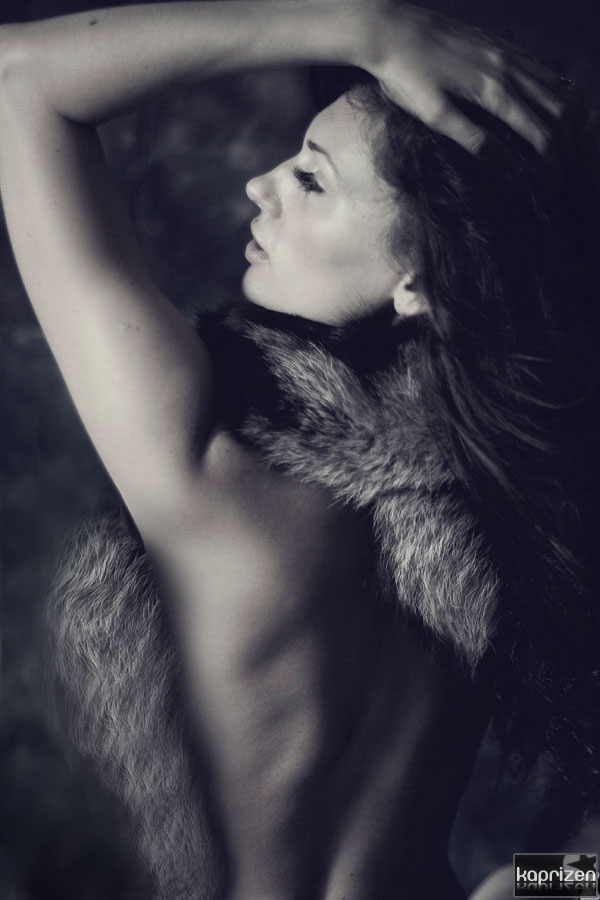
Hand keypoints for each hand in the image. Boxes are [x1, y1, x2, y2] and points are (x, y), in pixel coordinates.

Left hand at [355, 0, 567, 154]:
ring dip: (571, 118)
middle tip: (568, 170)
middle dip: (570, 144)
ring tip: (571, 144)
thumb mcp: (434, 115)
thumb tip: (502, 163)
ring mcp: (507, 54)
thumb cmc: (406, 75)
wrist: (392, 30)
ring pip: (558, 85)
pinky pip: (542, 69)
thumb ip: (470, 138)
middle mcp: (510, 69)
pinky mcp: (500, 45)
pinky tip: (555, 105)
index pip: (541, 133)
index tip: (555, 186)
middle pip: (561, 109)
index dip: (553, 163)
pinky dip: (558, 91)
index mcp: (495, 91)